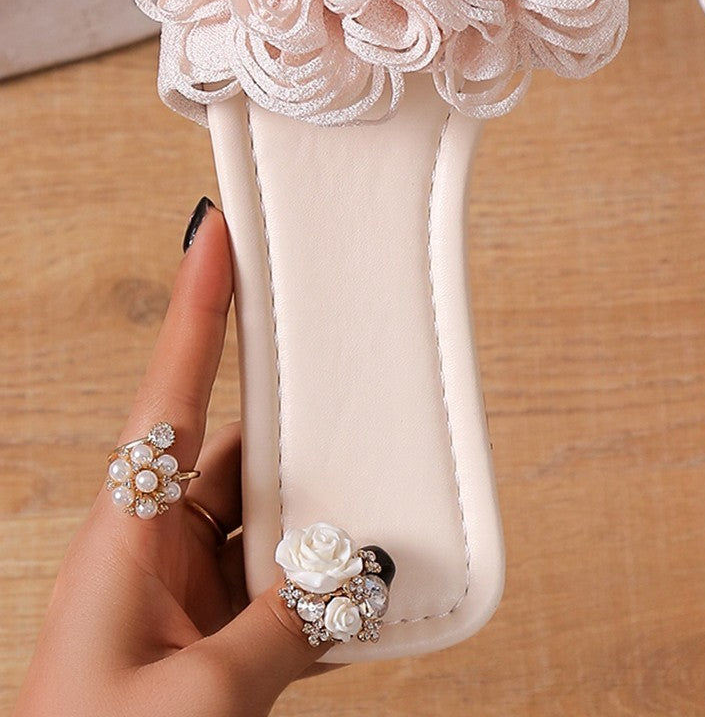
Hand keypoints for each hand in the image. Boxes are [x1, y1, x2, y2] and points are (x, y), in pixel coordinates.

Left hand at [15, 201, 329, 716]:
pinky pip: (275, 587)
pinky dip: (319, 590)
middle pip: (239, 452)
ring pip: (266, 521)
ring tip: (382, 516)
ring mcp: (182, 592)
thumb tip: (357, 576)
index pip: (169, 391)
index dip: (197, 307)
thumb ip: (287, 627)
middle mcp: (153, 547)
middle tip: (359, 383)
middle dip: (300, 427)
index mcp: (125, 532)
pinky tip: (361, 599)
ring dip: (320, 524)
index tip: (217, 231)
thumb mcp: (198, 696)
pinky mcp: (207, 636)